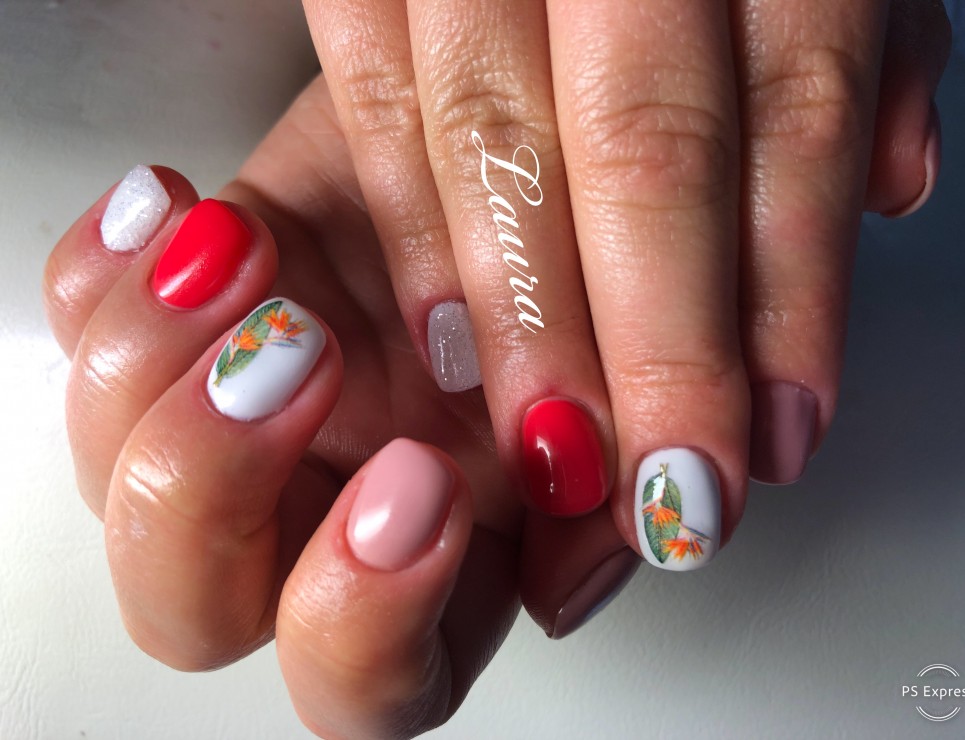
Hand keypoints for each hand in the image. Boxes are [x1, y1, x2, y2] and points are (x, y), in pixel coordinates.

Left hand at [43, 78, 637, 737]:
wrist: (514, 143)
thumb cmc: (570, 259)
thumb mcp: (623, 364)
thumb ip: (630, 461)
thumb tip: (661, 528)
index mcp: (439, 553)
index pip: (367, 685)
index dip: (368, 615)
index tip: (420, 480)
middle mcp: (325, 499)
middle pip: (190, 605)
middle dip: (214, 487)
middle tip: (304, 353)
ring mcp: (241, 404)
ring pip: (111, 466)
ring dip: (158, 364)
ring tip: (246, 258)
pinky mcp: (187, 302)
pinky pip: (82, 325)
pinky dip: (104, 277)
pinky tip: (182, 214)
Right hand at [302, 0, 950, 569]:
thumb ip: (864, 36)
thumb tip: (884, 186)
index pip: (789, 114)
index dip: (786, 296)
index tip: (776, 439)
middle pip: (645, 142)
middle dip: (658, 343)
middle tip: (668, 495)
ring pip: (495, 130)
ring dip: (530, 318)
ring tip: (558, 456)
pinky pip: (375, 81)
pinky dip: (406, 219)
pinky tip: (445, 344)